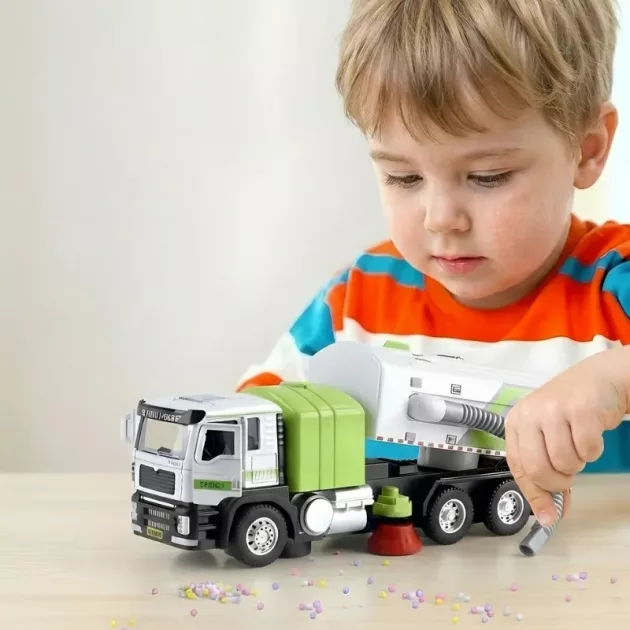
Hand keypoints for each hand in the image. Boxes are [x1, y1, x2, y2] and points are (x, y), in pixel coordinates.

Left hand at [505, 349, 627, 525]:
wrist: (598, 379)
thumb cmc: (569, 410)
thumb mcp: (547, 436)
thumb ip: (545, 472)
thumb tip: (548, 515)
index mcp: (516, 422)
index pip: (518, 467)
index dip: (534, 494)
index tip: (548, 515)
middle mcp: (529, 414)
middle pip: (538, 470)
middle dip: (558, 482)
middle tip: (568, 475)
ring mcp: (553, 410)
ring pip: (565, 463)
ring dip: (577, 464)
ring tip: (577, 445)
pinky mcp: (579, 409)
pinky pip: (588, 450)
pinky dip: (593, 450)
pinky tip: (589, 433)